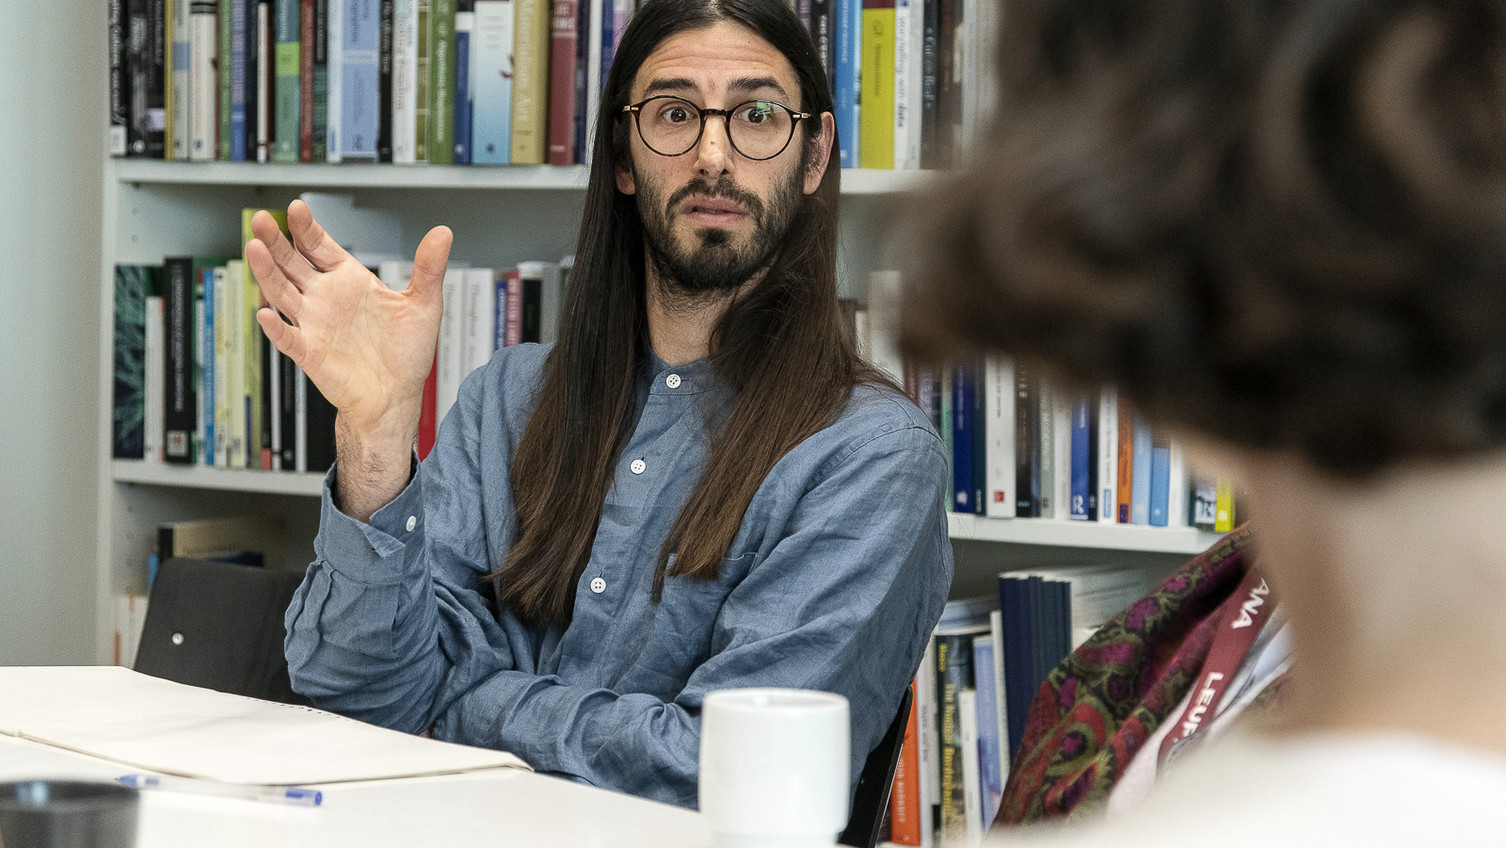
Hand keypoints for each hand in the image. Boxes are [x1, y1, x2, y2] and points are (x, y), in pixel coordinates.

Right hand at [247, 199, 450, 447]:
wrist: (397, 396)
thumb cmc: (406, 353)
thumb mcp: (424, 305)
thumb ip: (429, 268)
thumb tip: (443, 232)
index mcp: (349, 280)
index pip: (319, 247)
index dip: (306, 228)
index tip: (296, 208)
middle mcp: (325, 298)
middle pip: (292, 263)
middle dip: (277, 241)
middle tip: (263, 219)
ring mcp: (314, 324)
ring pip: (282, 293)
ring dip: (267, 273)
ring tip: (255, 248)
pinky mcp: (311, 353)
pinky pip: (288, 339)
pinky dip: (276, 328)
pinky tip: (266, 314)